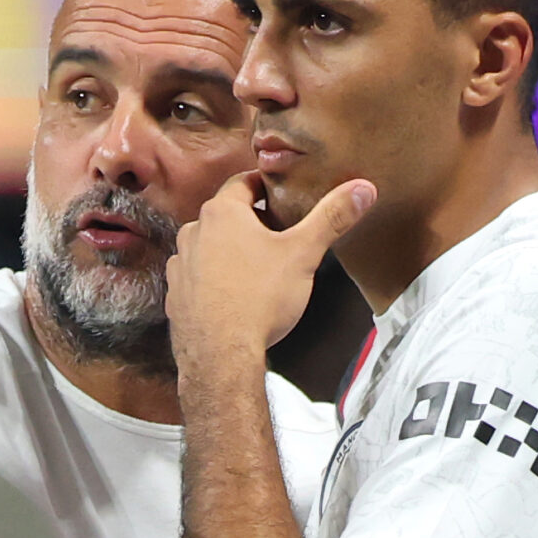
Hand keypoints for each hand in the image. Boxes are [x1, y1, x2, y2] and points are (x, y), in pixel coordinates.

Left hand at [166, 172, 374, 360]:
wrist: (220, 355)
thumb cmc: (259, 299)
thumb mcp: (303, 253)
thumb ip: (332, 217)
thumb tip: (362, 189)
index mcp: (222, 213)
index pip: (244, 182)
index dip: (266, 187)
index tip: (283, 195)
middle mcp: (193, 232)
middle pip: (226, 215)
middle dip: (251, 221)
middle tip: (279, 234)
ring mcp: (180, 265)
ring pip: (210, 246)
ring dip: (230, 251)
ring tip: (258, 268)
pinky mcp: (175, 295)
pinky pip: (197, 278)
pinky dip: (214, 280)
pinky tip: (234, 296)